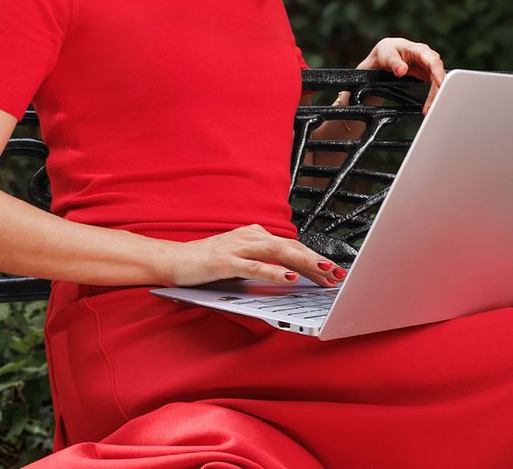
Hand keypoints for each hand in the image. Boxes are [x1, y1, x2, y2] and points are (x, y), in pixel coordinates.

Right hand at [156, 224, 347, 288]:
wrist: (174, 260)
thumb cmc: (208, 263)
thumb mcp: (242, 261)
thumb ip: (264, 264)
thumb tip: (294, 276)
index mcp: (256, 235)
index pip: (292, 246)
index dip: (315, 258)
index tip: (335, 272)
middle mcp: (250, 236)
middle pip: (291, 247)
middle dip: (317, 261)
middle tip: (338, 275)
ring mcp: (238, 246)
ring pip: (278, 252)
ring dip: (303, 263)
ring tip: (323, 273)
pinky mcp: (225, 260)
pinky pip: (254, 266)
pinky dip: (274, 271)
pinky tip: (289, 278)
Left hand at [358, 36, 445, 114]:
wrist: (386, 55)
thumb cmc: (388, 51)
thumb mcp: (387, 56)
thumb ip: (394, 63)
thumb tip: (401, 70)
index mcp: (420, 50)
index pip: (433, 62)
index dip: (439, 73)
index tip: (441, 85)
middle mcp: (428, 58)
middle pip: (438, 75)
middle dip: (438, 91)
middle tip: (432, 105)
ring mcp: (428, 67)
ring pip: (437, 83)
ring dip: (435, 96)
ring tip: (429, 110)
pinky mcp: (427, 75)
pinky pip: (433, 86)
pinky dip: (432, 97)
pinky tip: (429, 106)